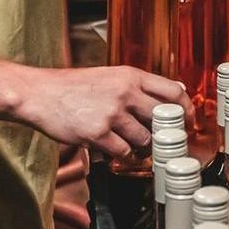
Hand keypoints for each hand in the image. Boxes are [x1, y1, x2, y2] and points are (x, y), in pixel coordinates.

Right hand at [14, 65, 191, 157]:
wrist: (40, 93)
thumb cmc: (73, 86)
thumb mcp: (111, 75)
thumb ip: (140, 84)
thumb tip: (176, 89)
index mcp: (130, 76)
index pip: (173, 91)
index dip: (186, 109)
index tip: (188, 122)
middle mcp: (124, 93)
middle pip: (164, 118)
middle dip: (165, 133)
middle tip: (161, 141)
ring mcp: (112, 114)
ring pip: (144, 139)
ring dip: (139, 146)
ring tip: (127, 141)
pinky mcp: (97, 134)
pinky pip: (123, 152)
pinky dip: (119, 153)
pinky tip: (110, 146)